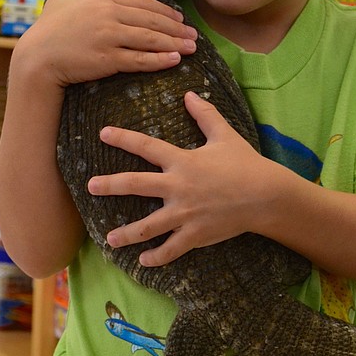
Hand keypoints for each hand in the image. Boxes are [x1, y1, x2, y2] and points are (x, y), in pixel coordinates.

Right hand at [10, 0, 197, 90]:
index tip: (180, 18)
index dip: (165, 11)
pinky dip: (161, 59)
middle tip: (194, 35)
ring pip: (151, 39)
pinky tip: (175, 60)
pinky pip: (141, 60)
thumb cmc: (49, 29)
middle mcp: (109, 15)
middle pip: (152, 20)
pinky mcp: (108, 60)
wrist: (37, 58)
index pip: (143, 3)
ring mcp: (110, 37)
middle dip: (177, 28)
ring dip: (175, 43)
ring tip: (192, 47)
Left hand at [88, 91, 280, 263]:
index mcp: (182, 161)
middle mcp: (178, 187)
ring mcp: (185, 213)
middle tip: (90, 187)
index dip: (124, 138)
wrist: (266, 196)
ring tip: (109, 240)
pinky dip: (157, 257)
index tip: (103, 134)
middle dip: (110, 185)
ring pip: (148, 226)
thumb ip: (205, 115)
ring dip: (127, 234)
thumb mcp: (225, 135)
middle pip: (136, 185)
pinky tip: (143, 261)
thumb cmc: (246, 164)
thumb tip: (189, 94)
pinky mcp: (195, 234)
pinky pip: (171, 249)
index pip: (147, 146)